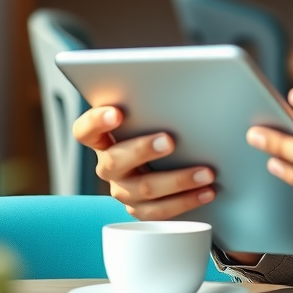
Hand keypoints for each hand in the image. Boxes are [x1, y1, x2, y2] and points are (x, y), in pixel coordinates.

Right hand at [72, 105, 215, 219]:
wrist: (172, 164)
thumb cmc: (161, 129)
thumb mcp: (153, 117)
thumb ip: (156, 105)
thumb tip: (184, 82)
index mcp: (104, 139)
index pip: (86, 130)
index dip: (97, 122)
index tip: (117, 112)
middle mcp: (109, 166)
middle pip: (115, 161)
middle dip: (143, 149)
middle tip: (170, 140)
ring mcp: (123, 190)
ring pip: (143, 189)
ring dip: (178, 180)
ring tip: (206, 172)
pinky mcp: (141, 209)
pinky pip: (159, 211)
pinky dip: (187, 201)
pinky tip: (207, 191)